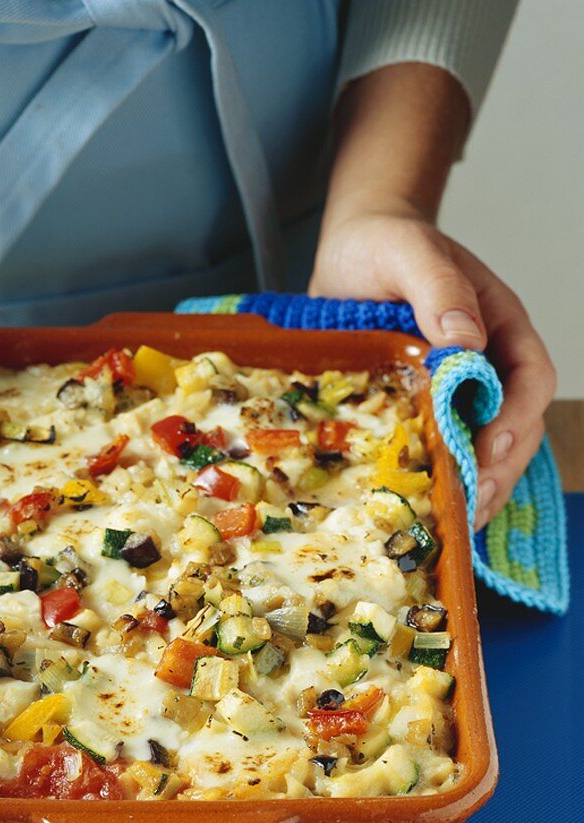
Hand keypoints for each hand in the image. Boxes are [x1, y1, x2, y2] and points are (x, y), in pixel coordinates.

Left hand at [310, 210, 556, 527]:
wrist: (348, 253)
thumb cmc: (381, 244)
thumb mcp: (406, 251)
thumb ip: (438, 286)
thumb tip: (465, 338)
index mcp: (497, 324)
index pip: (529, 376)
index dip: (516, 417)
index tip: (489, 448)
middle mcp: (486, 362)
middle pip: (515, 424)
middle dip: (499, 468)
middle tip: (469, 503)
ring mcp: (455, 390)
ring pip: (485, 447)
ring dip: (475, 487)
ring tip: (455, 523)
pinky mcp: (422, 410)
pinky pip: (444, 451)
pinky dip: (442, 483)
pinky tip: (429, 511)